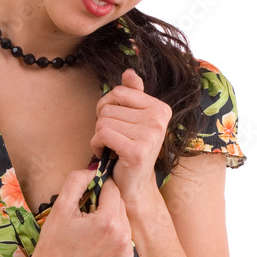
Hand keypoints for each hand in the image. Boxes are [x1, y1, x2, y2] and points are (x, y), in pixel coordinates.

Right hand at [25, 168, 135, 256]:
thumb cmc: (53, 243)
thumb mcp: (60, 207)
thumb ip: (77, 181)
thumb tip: (95, 169)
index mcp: (108, 221)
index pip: (112, 189)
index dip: (98, 189)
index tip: (87, 198)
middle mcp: (124, 238)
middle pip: (120, 206)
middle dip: (105, 207)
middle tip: (85, 220)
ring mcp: (128, 256)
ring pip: (125, 225)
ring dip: (112, 225)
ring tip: (91, 236)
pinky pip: (126, 245)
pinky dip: (115, 245)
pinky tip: (98, 251)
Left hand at [91, 68, 171, 204]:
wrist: (134, 185)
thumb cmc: (130, 149)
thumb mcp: (133, 120)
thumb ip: (132, 95)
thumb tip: (129, 72)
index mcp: (160, 108)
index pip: (119, 92)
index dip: (107, 106)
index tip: (115, 123)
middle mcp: (159, 119)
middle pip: (108, 107)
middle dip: (102, 123)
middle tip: (113, 139)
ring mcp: (150, 135)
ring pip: (102, 121)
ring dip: (99, 136)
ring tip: (111, 147)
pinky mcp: (137, 150)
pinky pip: (102, 134)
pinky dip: (97, 145)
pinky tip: (107, 154)